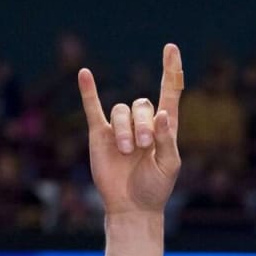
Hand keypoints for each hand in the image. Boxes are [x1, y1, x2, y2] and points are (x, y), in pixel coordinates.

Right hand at [79, 43, 183, 217]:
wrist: (132, 207)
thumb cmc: (155, 188)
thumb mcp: (169, 165)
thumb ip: (166, 139)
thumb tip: (164, 113)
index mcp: (165, 128)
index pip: (170, 93)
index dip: (171, 71)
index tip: (171, 48)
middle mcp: (143, 124)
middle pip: (142, 105)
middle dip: (143, 124)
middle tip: (143, 146)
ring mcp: (120, 128)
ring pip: (121, 111)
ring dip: (125, 130)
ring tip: (126, 151)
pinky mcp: (100, 135)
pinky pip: (93, 108)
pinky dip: (88, 92)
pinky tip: (85, 74)